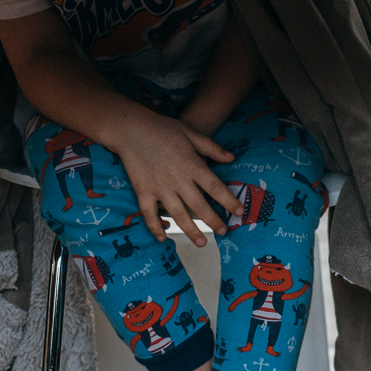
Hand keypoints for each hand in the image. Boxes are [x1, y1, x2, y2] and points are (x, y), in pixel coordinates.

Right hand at [111, 113, 240, 246]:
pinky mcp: (142, 191)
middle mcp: (177, 179)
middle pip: (199, 205)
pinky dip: (156, 227)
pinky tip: (163, 238)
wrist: (130, 128)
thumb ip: (211, 147)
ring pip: (178, 214)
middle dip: (213, 221)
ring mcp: (159, 187)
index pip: (215, 187)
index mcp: (192, 164)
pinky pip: (150, 214)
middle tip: (224, 232)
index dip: (229, 201)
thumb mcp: (190, 132)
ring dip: (191, 231)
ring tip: (202, 243)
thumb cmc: (163, 128)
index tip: (239, 212)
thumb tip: (232, 158)